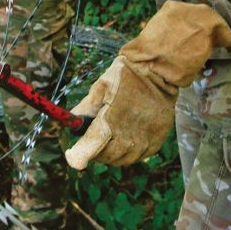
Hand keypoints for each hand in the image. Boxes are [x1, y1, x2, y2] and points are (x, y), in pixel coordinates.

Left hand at [64, 0, 230, 170]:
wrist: (158, 71)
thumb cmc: (126, 75)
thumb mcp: (101, 86)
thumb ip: (86, 108)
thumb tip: (72, 122)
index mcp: (110, 121)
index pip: (90, 148)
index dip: (78, 156)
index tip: (72, 156)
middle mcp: (129, 135)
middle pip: (105, 157)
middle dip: (94, 151)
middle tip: (91, 140)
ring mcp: (144, 140)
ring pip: (122, 159)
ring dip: (111, 154)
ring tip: (108, 139)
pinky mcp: (156, 141)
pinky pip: (138, 156)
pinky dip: (128, 152)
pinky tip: (125, 139)